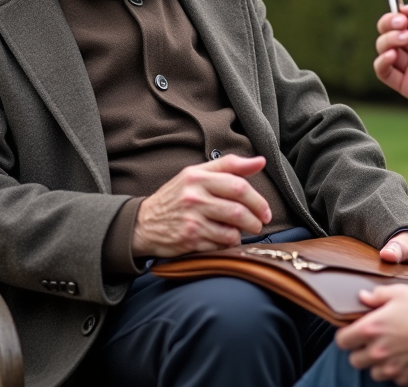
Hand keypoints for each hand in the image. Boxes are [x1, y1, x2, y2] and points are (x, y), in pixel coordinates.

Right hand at [132, 155, 271, 256]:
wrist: (143, 223)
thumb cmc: (176, 196)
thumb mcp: (198, 174)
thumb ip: (230, 166)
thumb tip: (261, 161)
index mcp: (198, 177)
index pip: (238, 186)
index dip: (258, 200)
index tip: (265, 210)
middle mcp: (194, 197)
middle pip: (238, 211)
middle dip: (255, 220)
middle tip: (259, 224)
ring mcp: (191, 220)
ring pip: (231, 231)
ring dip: (241, 234)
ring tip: (240, 231)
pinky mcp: (189, 240)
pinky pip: (219, 245)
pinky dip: (226, 244)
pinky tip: (222, 239)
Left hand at [336, 284, 407, 385]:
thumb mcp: (400, 292)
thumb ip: (377, 295)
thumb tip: (363, 296)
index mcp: (370, 329)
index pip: (342, 340)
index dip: (347, 335)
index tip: (355, 331)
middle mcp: (376, 352)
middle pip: (354, 359)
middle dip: (361, 350)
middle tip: (374, 340)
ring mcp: (390, 368)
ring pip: (372, 371)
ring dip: (377, 362)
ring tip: (391, 349)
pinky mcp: (405, 378)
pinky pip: (392, 377)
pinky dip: (395, 369)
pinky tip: (405, 356)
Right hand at [374, 0, 407, 118]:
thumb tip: (403, 9)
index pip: (400, 19)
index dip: (396, 16)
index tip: (403, 17)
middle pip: (387, 32)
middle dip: (389, 26)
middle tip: (404, 28)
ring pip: (383, 49)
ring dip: (388, 41)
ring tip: (405, 41)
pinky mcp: (407, 84)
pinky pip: (383, 72)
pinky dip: (381, 62)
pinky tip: (392, 55)